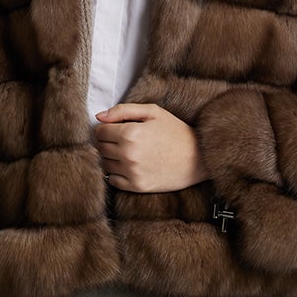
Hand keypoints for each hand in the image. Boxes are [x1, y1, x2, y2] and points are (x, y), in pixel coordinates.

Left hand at [92, 102, 209, 192]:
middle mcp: (128, 154)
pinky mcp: (137, 186)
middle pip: (100, 148)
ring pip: (105, 164)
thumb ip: (123, 111)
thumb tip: (99, 117)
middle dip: (107, 142)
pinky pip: (113, 180)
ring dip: (111, 157)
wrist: (198, 158)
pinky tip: (130, 166)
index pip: (100, 132)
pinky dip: (117, 173)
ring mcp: (132, 172)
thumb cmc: (175, 132)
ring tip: (128, 152)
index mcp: (130, 134)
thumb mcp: (153, 112)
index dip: (105, 128)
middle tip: (122, 140)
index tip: (115, 128)